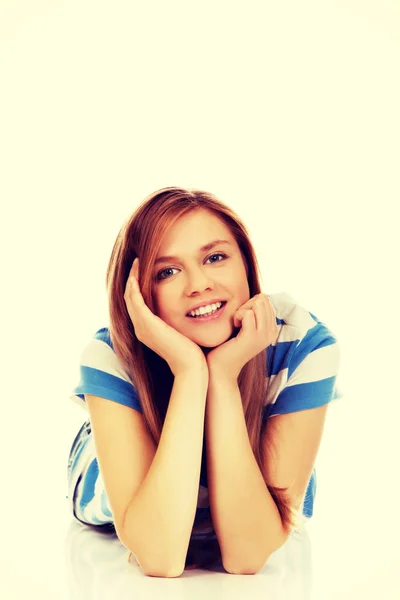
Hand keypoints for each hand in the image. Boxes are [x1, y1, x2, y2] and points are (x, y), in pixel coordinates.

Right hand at [125, 258, 206, 376]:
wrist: (192, 367)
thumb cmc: (193, 352)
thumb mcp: (182, 332)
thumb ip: (178, 322)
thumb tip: (188, 311)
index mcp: (147, 330)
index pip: (137, 304)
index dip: (137, 287)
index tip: (143, 271)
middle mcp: (140, 329)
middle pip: (129, 299)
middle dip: (132, 280)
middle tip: (136, 262)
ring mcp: (141, 327)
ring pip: (129, 297)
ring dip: (131, 279)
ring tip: (136, 263)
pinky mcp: (146, 324)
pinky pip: (134, 300)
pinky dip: (134, 286)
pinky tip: (136, 274)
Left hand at [206, 293, 278, 379]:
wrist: (220, 368)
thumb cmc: (227, 345)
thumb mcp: (244, 325)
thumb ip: (253, 312)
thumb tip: (260, 295)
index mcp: (272, 329)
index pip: (266, 301)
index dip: (250, 304)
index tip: (242, 319)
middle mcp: (272, 332)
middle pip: (263, 300)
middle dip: (247, 304)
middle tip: (238, 320)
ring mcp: (263, 336)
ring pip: (257, 304)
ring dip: (242, 309)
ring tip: (237, 324)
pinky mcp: (252, 337)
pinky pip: (248, 313)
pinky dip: (237, 316)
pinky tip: (234, 327)